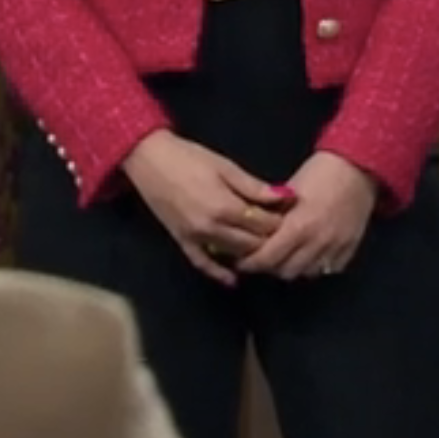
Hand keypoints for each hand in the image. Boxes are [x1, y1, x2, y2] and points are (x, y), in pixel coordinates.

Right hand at [122, 132, 286, 285]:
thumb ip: (255, 187)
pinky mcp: (182, 241)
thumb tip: (285, 196)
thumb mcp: (226, 167)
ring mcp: (196, 238)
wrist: (149, 159)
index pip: (263, 224)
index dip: (280, 221)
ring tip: (265, 248)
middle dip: (269, 239)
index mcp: (226, 206)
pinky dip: (218, 273)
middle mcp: (212, 228)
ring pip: (233, 255)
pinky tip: (233, 279)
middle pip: (252, 243)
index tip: (289, 216)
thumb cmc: (189, 158)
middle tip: (282, 232)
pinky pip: (202, 263)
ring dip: (250, 254)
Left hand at [236, 152, 377, 280]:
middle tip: (263, 257)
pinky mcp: (350, 248)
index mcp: (299, 226)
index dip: (251, 262)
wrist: (358, 166)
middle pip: (285, 271)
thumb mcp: (289, 192)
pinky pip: (328, 269)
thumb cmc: (320, 172)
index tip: (243, 260)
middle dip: (270, 266)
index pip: (268, 258)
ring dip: (293, 267)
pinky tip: (309, 254)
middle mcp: (317, 242)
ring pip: (307, 274)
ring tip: (286, 256)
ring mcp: (336, 248)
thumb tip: (256, 232)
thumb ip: (275, 216)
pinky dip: (315, 265)